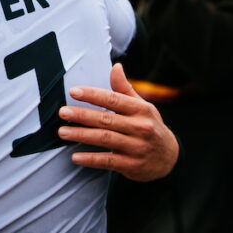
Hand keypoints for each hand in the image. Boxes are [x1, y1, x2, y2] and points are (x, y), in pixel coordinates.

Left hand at [57, 63, 178, 181]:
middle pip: (106, 119)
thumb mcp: (142, 106)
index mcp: (141, 110)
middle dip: (82, 115)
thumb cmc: (150, 126)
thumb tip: (116, 67)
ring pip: (104, 139)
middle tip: (63, 112)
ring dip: (81, 135)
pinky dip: (91, 159)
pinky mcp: (132, 165)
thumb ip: (125, 89)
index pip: (113, 99)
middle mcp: (140, 127)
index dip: (92, 95)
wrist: (170, 158)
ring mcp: (137, 147)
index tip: (74, 91)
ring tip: (63, 132)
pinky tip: (75, 157)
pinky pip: (108, 161)